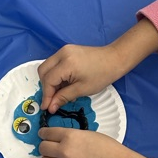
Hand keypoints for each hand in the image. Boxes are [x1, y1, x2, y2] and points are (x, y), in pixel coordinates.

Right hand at [38, 21, 157, 113]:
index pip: (48, 80)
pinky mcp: (67, 51)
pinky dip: (56, 74)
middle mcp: (62, 54)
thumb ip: (63, 97)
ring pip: (47, 67)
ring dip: (50, 81)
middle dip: (46, 87)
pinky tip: (65, 83)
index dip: (46, 96)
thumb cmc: (102, 74)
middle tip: (53, 99)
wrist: (114, 59)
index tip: (47, 107)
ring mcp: (64, 50)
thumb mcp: (82, 89)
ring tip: (61, 92)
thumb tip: (50, 107)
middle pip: (43, 71)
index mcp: (66, 63)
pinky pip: (54, 63)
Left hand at [38, 127, 149, 157]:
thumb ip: (70, 136)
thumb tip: (58, 138)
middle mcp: (64, 151)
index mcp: (70, 136)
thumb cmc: (107, 148)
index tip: (44, 135)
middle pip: (42, 148)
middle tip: (50, 148)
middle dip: (45, 147)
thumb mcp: (87, 134)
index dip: (44, 133)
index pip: (46, 133)